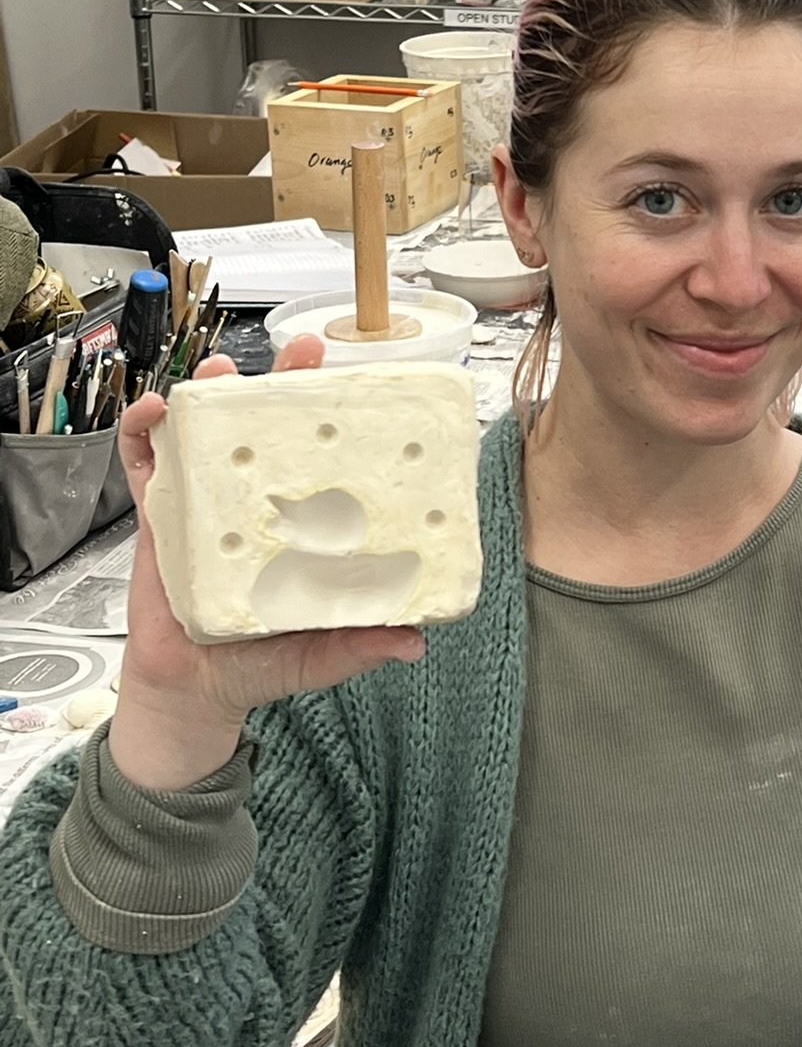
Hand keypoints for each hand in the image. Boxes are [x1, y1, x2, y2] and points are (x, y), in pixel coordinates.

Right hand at [111, 335, 423, 790]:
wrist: (193, 695)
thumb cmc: (259, 666)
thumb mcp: (320, 654)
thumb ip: (361, 644)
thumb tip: (414, 641)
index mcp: (299, 525)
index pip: (323, 460)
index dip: (340, 422)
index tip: (363, 387)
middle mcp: (256, 505)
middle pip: (267, 430)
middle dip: (282, 382)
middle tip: (304, 351)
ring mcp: (206, 506)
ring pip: (206, 434)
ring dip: (210, 395)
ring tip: (218, 374)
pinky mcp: (159, 519)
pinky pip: (145, 467)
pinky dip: (142, 434)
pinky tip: (154, 415)